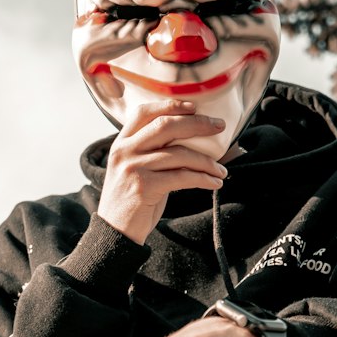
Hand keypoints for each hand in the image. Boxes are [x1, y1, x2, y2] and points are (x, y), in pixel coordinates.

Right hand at [99, 100, 227, 245]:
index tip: (194, 106)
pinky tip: (214, 183)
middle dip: (197, 124)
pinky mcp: (144, 187)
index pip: (144, 112)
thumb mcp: (136, 170)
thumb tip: (193, 142)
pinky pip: (182, 177)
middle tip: (219, 126)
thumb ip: (154, 153)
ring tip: (221, 169)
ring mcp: (133, 168)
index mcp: (122, 143)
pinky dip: (203, 179)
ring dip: (207, 161)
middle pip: (166, 125)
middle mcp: (125, 151)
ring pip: (179, 154)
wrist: (116, 232)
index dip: (170, 105)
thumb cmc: (132, 201)